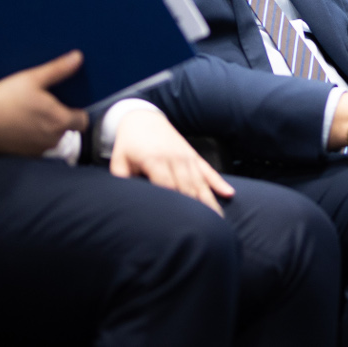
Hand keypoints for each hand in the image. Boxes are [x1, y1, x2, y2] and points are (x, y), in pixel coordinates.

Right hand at [0, 50, 89, 155]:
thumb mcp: (32, 78)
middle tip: (48, 105)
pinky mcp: (24, 154)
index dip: (78, 111)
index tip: (68, 102)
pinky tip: (22, 124)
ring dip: (48, 129)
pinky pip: (38, 146)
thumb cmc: (5, 99)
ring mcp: (38, 149)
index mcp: (59, 121)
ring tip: (33, 114)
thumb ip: (58, 69)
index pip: (83, 121)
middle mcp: (52, 139)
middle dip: (62, 119)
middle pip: (68, 130)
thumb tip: (78, 58)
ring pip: (53, 139)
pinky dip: (35, 137)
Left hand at [109, 107, 234, 214]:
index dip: (174, 205)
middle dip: (196, 209)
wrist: (143, 117)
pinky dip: (219, 182)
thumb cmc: (128, 144)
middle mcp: (174, 159)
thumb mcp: (119, 161)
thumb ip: (122, 181)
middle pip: (187, 187)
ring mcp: (186, 156)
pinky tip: (228, 193)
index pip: (167, 187)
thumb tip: (125, 202)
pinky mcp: (193, 155)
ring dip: (210, 201)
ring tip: (218, 220)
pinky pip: (208, 171)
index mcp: (154, 160)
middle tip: (204, 230)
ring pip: (200, 182)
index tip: (180, 224)